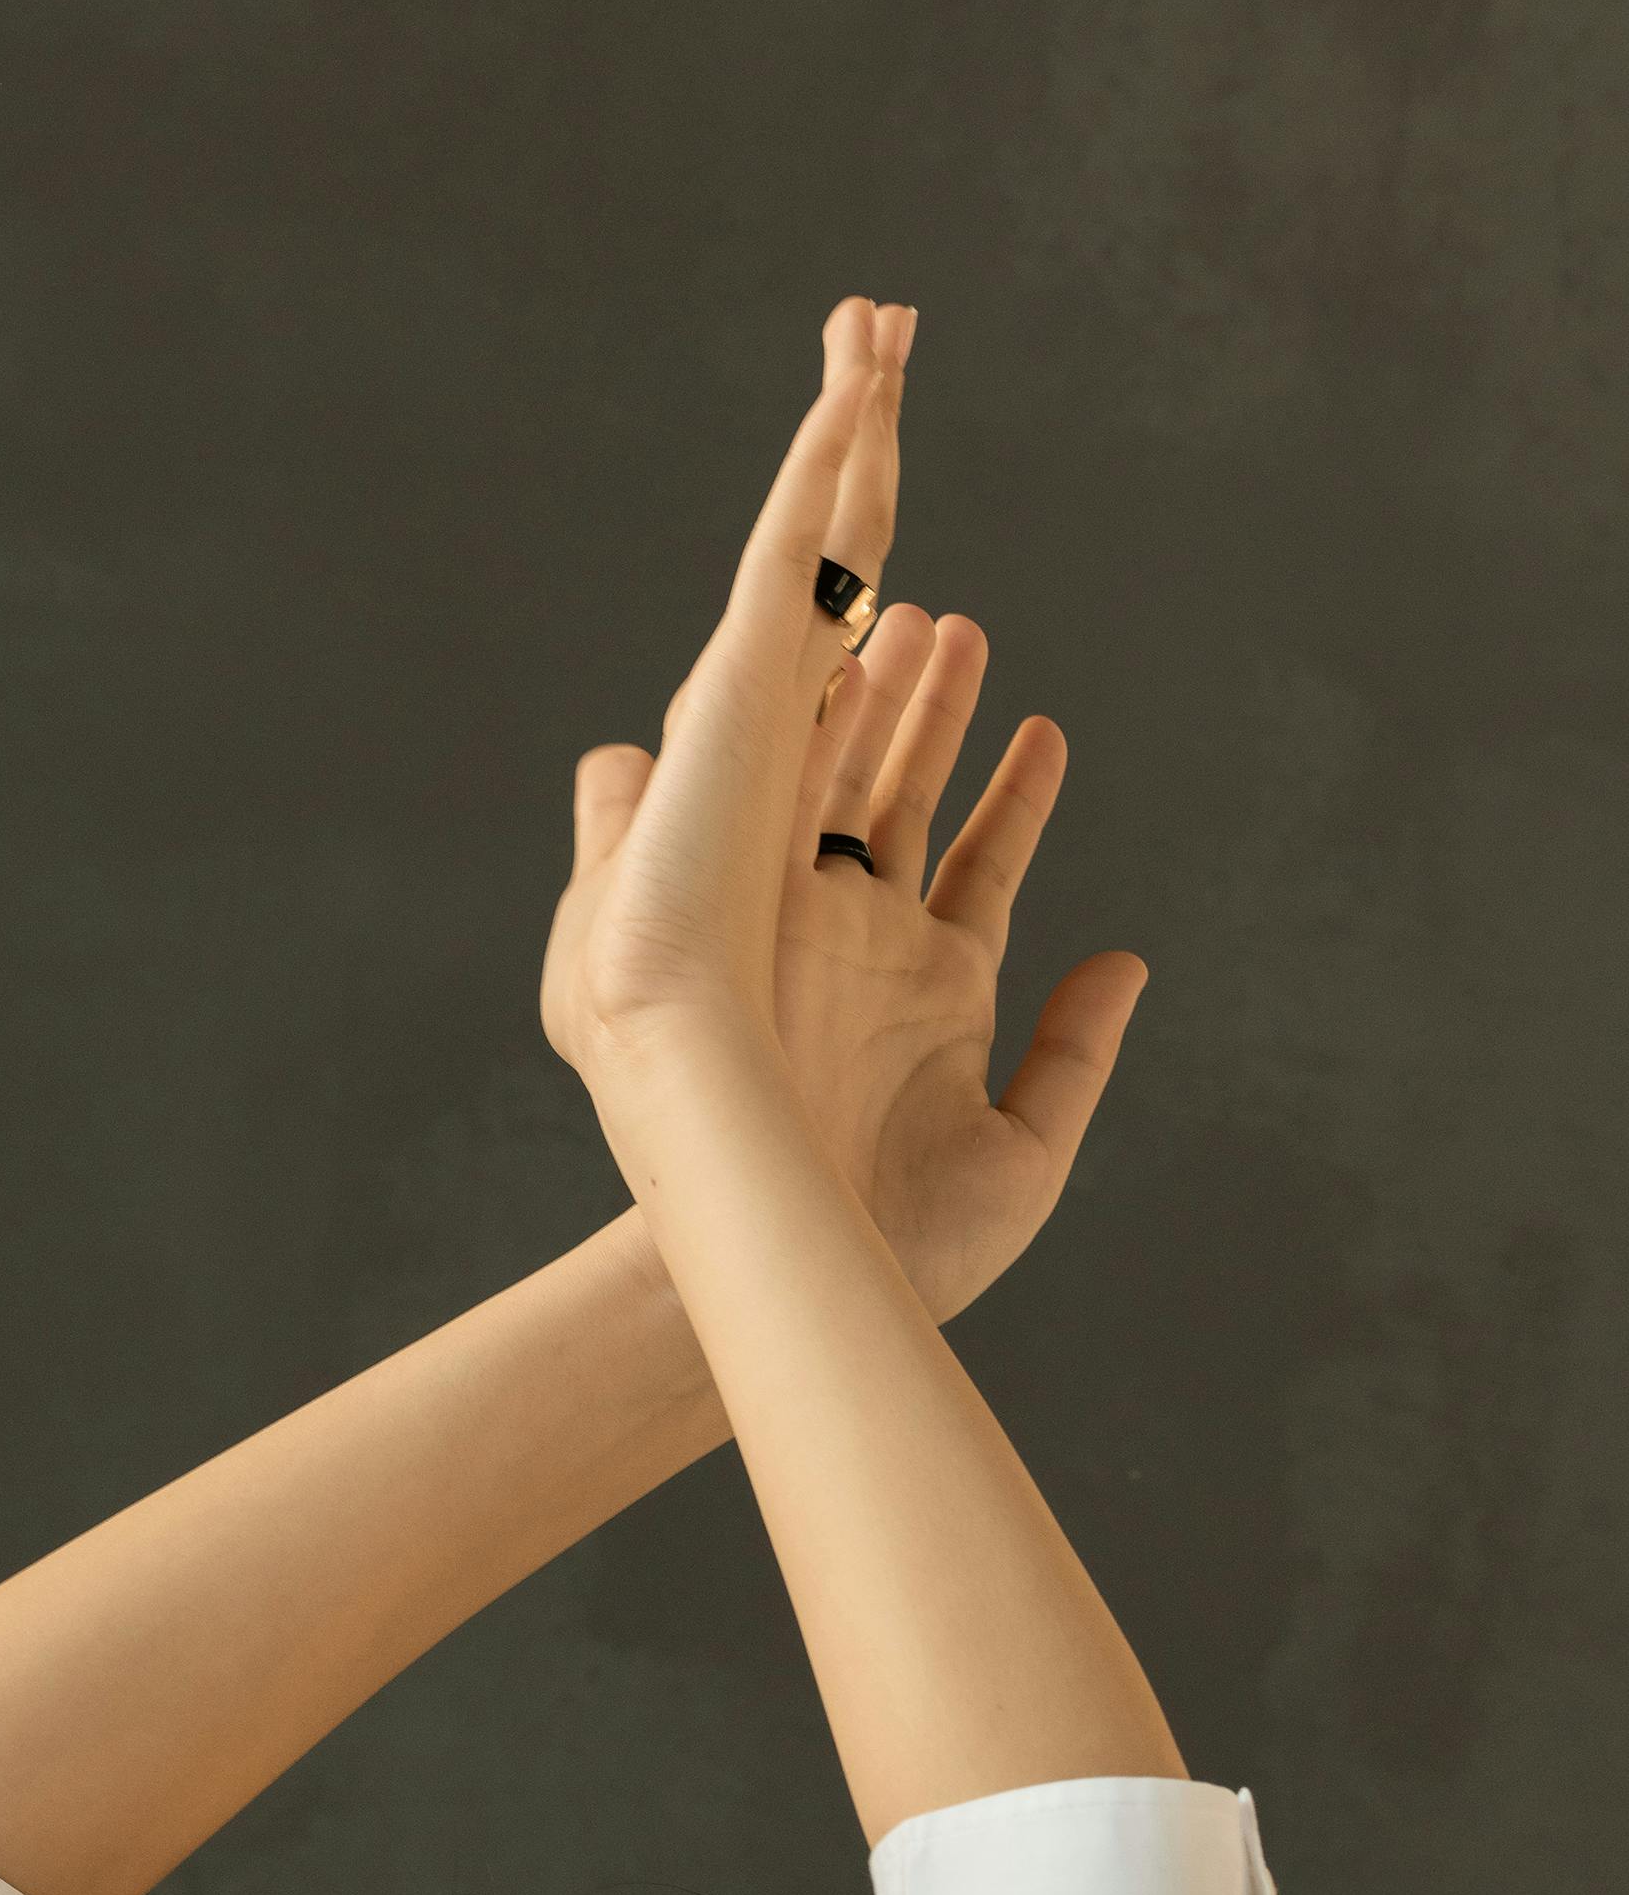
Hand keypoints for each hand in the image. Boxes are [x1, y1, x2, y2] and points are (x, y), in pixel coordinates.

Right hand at [765, 605, 1146, 1319]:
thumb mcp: (1024, 1155)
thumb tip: (1128, 962)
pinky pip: (791, 812)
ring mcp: (817, 933)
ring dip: (886, 704)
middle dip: (932, 715)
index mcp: (937, 992)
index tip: (1046, 727)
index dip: (1017, 795)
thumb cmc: (903, 1249)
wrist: (797, 1275)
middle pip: (907, 801)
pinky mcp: (766, 929)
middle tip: (955, 625)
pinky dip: (818, 744)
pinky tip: (843, 671)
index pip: (983, 866)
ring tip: (920, 619)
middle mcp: (870, 949)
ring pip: (854, 786)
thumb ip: (1076, 1056)